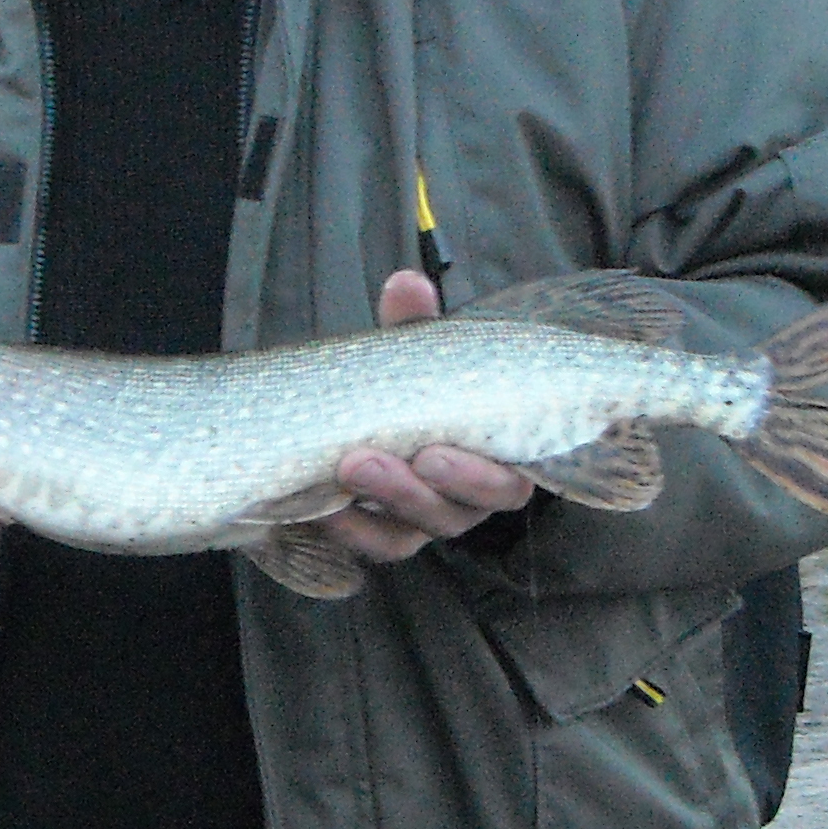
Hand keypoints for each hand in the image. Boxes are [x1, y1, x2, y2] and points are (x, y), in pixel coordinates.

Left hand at [316, 272, 535, 565]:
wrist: (366, 411)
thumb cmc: (413, 385)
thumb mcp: (414, 353)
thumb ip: (414, 324)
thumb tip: (406, 283)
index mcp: (493, 459)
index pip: (506, 484)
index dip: (477, 477)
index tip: (434, 452)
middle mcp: (463, 500)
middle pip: (455, 515)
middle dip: (414, 492)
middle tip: (371, 460)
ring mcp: (421, 522)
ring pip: (408, 534)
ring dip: (376, 504)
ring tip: (345, 468)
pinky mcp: (382, 535)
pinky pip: (369, 545)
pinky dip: (347, 529)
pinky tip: (320, 504)